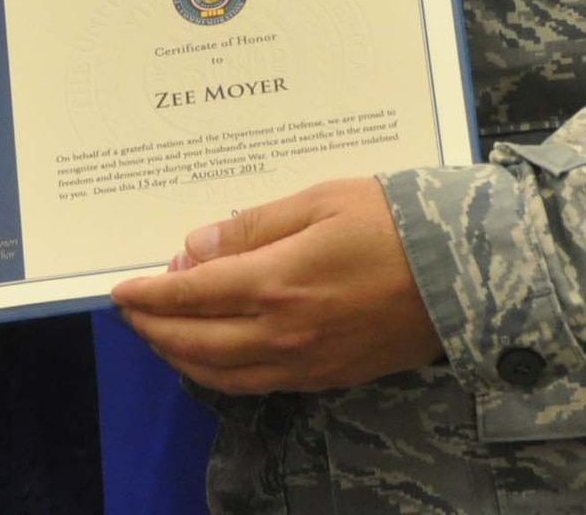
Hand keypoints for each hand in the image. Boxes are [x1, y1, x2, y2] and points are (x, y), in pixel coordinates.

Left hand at [110, 177, 442, 394]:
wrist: (464, 275)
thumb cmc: (393, 222)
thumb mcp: (319, 201)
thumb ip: (253, 228)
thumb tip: (195, 249)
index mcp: (277, 283)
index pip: (192, 296)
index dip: (150, 295)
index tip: (121, 289)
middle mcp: (283, 332)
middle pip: (197, 342)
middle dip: (155, 329)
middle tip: (132, 313)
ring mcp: (306, 362)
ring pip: (222, 373)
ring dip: (182, 356)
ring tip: (160, 335)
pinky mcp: (327, 377)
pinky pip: (258, 384)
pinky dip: (221, 373)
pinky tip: (213, 355)